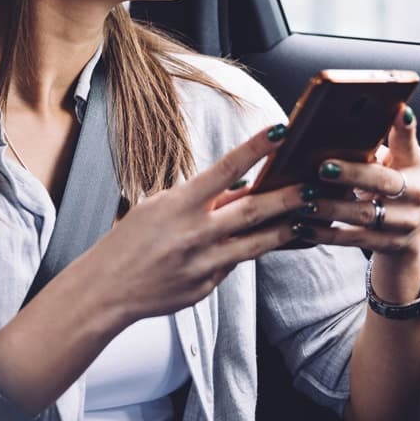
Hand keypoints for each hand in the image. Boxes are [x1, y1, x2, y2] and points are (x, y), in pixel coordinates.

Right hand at [87, 122, 309, 323]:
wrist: (107, 288)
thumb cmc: (132, 240)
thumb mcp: (161, 206)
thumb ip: (202, 198)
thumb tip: (241, 185)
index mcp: (180, 204)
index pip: (225, 168)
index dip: (255, 148)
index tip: (279, 132)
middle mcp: (195, 232)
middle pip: (252, 210)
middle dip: (286, 197)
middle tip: (312, 186)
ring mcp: (203, 263)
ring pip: (256, 244)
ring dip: (284, 229)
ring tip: (305, 218)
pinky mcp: (207, 286)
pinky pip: (235, 265)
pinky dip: (249, 252)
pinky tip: (264, 244)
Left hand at [293, 104, 419, 302]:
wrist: (408, 238)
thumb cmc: (390, 190)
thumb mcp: (390, 164)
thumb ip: (372, 147)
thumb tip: (330, 124)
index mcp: (412, 165)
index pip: (409, 142)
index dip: (406, 127)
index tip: (400, 111)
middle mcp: (414, 193)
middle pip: (383, 181)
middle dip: (352, 174)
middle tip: (323, 168)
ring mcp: (403, 222)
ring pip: (364, 213)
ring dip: (331, 207)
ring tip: (305, 200)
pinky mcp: (387, 244)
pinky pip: (353, 239)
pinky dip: (326, 233)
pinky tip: (304, 225)